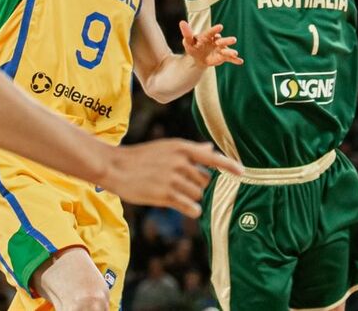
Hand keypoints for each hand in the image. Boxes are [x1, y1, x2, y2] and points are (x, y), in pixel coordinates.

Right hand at [98, 140, 241, 216]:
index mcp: (181, 147)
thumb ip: (190, 150)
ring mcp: (173, 178)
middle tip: (178, 185)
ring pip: (197, 195)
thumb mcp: (165, 147)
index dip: (229, 165)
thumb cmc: (141, 157)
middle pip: (205, 181)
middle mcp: (180, 161)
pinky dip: (191, 210)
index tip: (243, 172)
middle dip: (196, 186)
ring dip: (190, 198)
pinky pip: (190, 207)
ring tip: (172, 193)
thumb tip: (210, 148)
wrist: (115, 167)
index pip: (212, 157)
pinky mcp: (166, 195)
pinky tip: (182, 206)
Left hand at [179, 20, 241, 67]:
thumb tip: (182, 22)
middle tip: (233, 40)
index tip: (220, 27)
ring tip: (235, 53)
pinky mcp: (223, 56)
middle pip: (222, 40)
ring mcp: (220, 49)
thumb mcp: (188, 41)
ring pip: (226, 49)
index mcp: (208, 35)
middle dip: (227, 40)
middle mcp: (216, 41)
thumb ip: (187, 33)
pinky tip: (240, 61)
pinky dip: (235, 60)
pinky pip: (229, 58)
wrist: (197, 57)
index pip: (212, 32)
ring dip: (231, 51)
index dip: (215, 29)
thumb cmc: (193, 46)